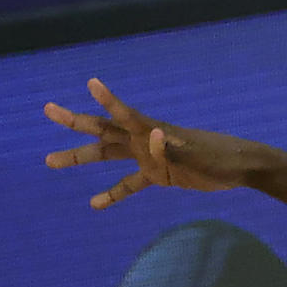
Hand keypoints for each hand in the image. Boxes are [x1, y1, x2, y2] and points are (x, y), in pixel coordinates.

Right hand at [44, 78, 254, 209]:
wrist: (238, 167)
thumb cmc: (219, 156)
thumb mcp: (195, 152)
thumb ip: (171, 145)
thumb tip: (152, 134)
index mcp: (153, 131)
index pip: (124, 114)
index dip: (107, 99)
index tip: (91, 83)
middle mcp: (145, 140)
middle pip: (103, 130)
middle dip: (75, 121)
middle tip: (48, 110)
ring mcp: (149, 157)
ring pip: (108, 156)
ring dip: (81, 157)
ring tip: (50, 160)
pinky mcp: (158, 174)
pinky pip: (129, 184)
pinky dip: (113, 194)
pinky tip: (93, 203)